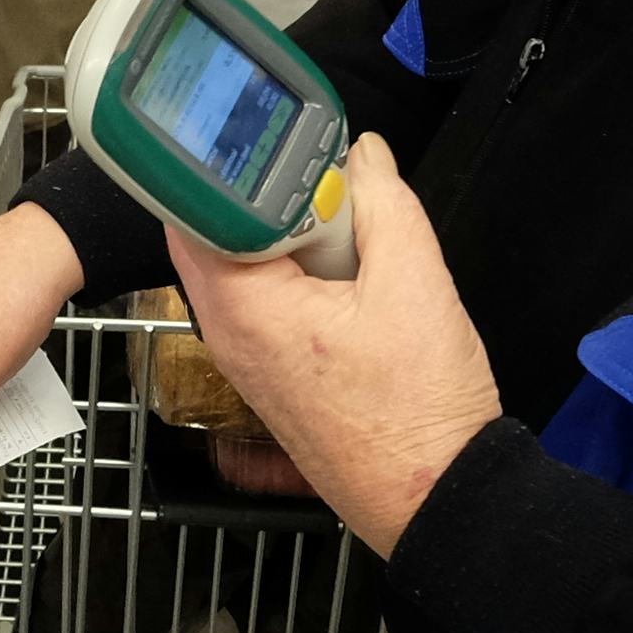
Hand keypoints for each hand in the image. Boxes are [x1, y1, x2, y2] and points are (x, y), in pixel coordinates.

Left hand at [161, 139, 502, 551]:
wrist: (437, 499)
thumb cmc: (421, 411)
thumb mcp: (417, 285)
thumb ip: (386, 205)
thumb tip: (364, 154)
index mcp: (244, 309)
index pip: (195, 209)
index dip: (230, 163)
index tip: (271, 134)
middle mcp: (228, 336)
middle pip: (216, 233)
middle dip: (263, 194)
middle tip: (320, 174)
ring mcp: (247, 359)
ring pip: (244, 266)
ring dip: (287, 235)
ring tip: (343, 219)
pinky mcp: (273, 373)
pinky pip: (266, 300)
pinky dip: (297, 272)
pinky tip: (347, 268)